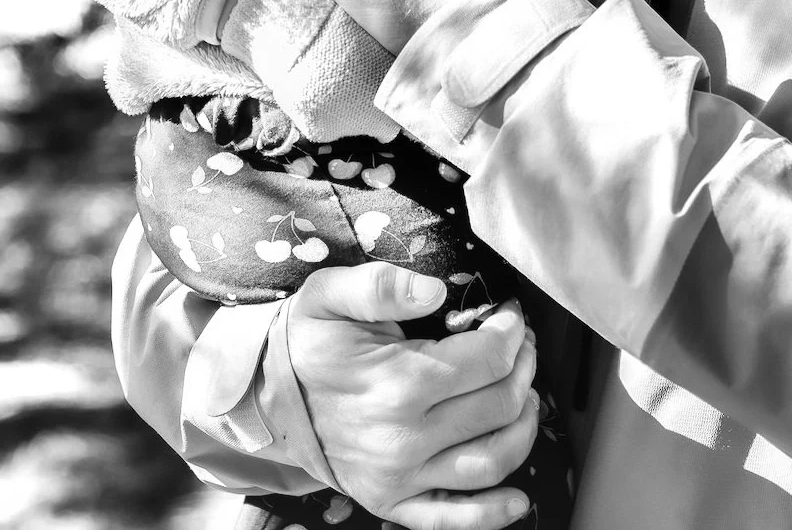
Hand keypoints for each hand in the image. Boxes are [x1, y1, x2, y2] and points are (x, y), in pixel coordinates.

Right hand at [286, 261, 539, 529]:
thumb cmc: (307, 343)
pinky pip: (453, 518)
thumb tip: (435, 290)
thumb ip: (381, 285)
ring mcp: (401, 477)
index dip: (511, 333)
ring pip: (490, 461)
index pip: (487, 359)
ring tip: (526, 397)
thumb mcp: (331, 295)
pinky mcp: (393, 502)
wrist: (266, 399)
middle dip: (523, 369)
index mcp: (398, 384)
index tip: (510, 316)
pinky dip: (493, 513)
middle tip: (521, 347)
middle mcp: (405, 438)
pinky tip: (519, 498)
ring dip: (523, 428)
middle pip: (499, 406)